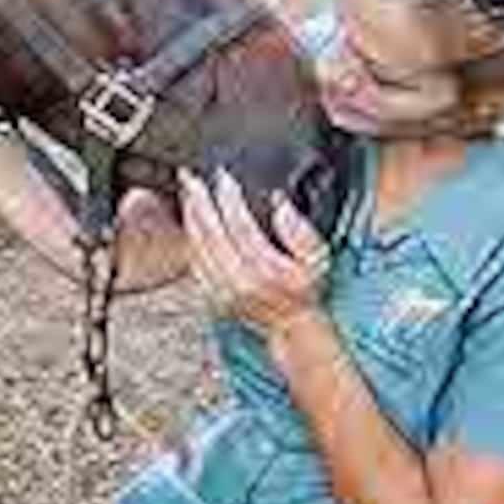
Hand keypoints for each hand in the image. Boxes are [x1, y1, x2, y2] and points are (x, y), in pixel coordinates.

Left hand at [180, 166, 329, 337]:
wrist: (291, 326)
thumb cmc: (304, 291)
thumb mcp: (317, 259)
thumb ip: (300, 230)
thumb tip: (279, 203)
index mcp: (263, 270)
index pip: (239, 225)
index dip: (229, 198)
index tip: (223, 177)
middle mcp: (237, 282)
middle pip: (210, 234)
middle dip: (198, 201)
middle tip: (190, 177)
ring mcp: (220, 291)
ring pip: (196, 248)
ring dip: (189, 217)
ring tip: (186, 192)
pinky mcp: (210, 296)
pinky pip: (193, 262)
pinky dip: (189, 238)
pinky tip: (189, 221)